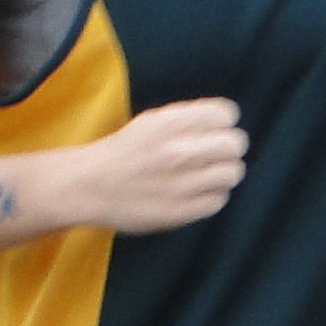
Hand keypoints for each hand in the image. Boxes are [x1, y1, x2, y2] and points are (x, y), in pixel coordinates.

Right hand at [74, 97, 245, 234]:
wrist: (89, 186)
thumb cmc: (123, 151)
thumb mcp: (152, 121)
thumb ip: (187, 120)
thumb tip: (223, 122)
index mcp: (173, 123)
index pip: (227, 114)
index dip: (223, 122)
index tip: (213, 130)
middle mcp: (182, 151)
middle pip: (236, 143)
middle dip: (228, 147)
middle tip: (214, 154)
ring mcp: (184, 183)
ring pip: (233, 173)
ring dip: (222, 173)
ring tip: (206, 175)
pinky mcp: (183, 210)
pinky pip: (220, 200)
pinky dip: (212, 196)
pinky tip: (196, 193)